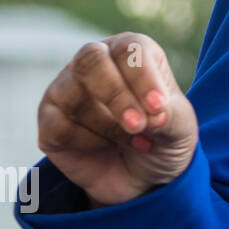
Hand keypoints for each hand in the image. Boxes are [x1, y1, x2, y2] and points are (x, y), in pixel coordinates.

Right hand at [37, 32, 198, 208]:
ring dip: (111, 128)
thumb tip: (152, 114)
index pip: (129, 49)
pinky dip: (89, 143)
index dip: (143, 77)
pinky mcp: (49, 121)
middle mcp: (95, 62)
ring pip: (75, 98)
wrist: (141, 179)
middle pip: (91, 60)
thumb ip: (169, 117)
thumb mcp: (180, 129)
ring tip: (135, 142)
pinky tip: (105, 147)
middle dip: (117, 96)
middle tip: (138, 126)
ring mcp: (66, 89)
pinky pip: (60, 128)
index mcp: (131, 51)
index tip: (159, 108)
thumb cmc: (163, 139)